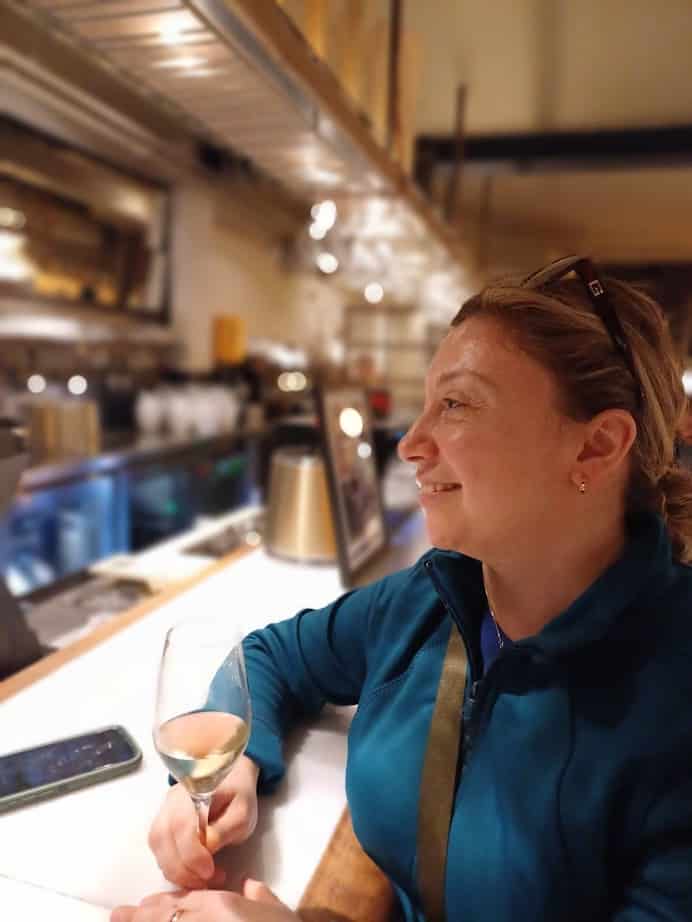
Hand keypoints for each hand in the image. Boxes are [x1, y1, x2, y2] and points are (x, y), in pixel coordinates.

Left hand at [111, 878, 298, 921]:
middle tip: (118, 914)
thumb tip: (250, 887)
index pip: (185, 900)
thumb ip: (261, 895)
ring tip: (121, 919)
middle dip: (142, 917)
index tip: (144, 905)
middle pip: (167, 916)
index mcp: (224, 907)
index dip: (162, 903)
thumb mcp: (278, 911)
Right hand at [148, 756, 259, 888]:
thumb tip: (207, 847)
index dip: (191, 854)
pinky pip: (158, 847)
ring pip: (156, 844)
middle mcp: (173, 798)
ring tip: (200, 880)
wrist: (231, 778)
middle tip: (206, 882)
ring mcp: (164, 809)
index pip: (182, 824)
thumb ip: (226, 828)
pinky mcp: (162, 821)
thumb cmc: (238, 795)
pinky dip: (171, 865)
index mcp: (195, 789)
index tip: (209, 871)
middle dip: (182, 869)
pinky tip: (190, 872)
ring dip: (175, 870)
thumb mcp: (243, 812)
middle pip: (162, 837)